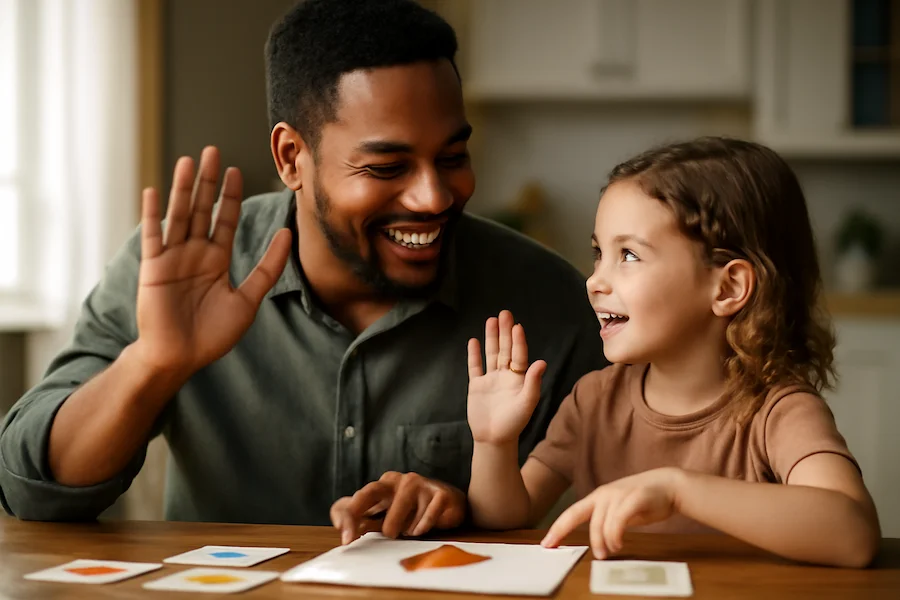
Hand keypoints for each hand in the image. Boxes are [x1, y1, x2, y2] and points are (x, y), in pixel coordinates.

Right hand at [135, 146, 291, 375]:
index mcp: (216, 259)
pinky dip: (152, 214)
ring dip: (183, 188)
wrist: (181, 357)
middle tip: (213, 151)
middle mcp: (194, 253)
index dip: (230, 196)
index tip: (236, 171)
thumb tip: (287, 235)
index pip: (225, 219)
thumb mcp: (249, 299)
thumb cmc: (213, 334)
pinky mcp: (153, 268)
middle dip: (208, 181)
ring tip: (189, 161)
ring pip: (179, 215)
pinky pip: (153, 236)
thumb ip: (267, 268)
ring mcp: (172, 258)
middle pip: (202, 209)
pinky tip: (154, 190)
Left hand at [330, 472, 465, 545]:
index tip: (346, 540)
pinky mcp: (440, 494)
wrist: (450, 505)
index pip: (360, 497)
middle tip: (382, 537)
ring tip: (410, 530)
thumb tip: (340, 524)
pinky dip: (422, 529)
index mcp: (384, 484)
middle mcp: (400, 480)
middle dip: (369, 519)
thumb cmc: (412, 511)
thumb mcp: (383, 514)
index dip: (349, 517)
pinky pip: (425, 521)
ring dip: (404, 531)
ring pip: (400, 521)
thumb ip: (357, 516)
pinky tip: (424, 527)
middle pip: (371, 492)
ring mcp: (420, 484)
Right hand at [467, 310, 545, 444]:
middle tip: (505, 313)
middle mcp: (505, 376)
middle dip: (505, 332)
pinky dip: (474, 355)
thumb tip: (542, 361)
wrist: (494, 439)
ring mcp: (490, 379)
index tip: (517, 326)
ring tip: (491, 320)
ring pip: (491, 354)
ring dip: (491, 337)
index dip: (518, 341)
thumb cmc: (514, 423)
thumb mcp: (527, 403)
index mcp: (519, 378)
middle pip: (505, 349)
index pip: (519, 355)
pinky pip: (475, 367)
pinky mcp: (476, 386)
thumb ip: (533, 382)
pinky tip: (474, 341)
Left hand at [541, 468, 684, 558]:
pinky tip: (618, 543)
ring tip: (612, 551)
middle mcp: (604, 494)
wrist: (668, 485)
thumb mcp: (618, 510)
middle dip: (588, 540)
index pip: (571, 513)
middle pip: (584, 518)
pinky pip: (619, 519)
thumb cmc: (643, 501)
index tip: (546, 544)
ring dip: (605, 541)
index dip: (558, 528)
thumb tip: (597, 541)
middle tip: (598, 556)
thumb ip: (606, 520)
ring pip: (602, 522)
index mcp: (597, 497)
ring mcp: (619, 494)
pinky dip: (615, 534)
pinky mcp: (635, 498)